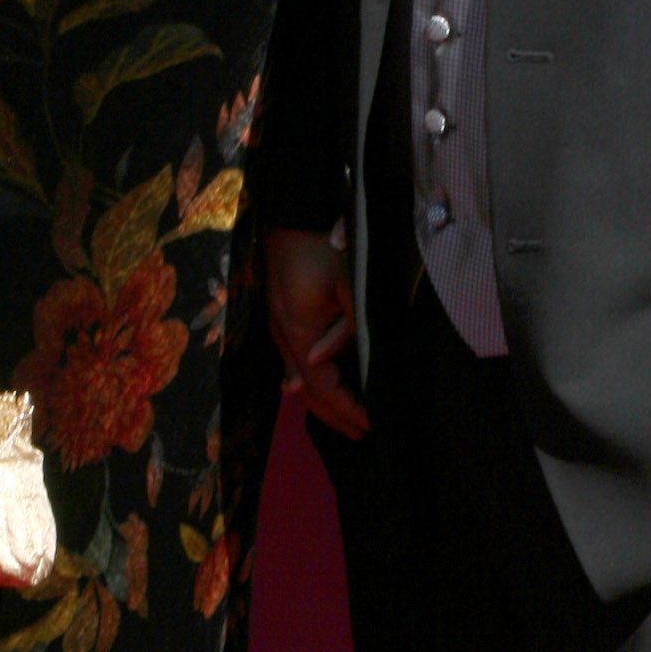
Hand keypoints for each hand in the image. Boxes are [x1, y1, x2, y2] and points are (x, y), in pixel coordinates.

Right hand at [266, 226, 368, 440]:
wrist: (292, 218)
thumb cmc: (323, 247)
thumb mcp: (346, 286)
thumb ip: (345, 328)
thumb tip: (325, 363)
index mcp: (299, 334)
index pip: (326, 387)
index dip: (348, 409)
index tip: (371, 425)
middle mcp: (284, 338)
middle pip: (308, 392)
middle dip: (334, 415)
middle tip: (360, 433)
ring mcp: (279, 330)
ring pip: (299, 380)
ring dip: (321, 402)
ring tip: (343, 419)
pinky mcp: (281, 319)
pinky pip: (293, 363)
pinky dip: (309, 383)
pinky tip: (313, 389)